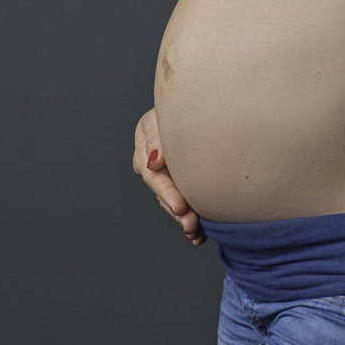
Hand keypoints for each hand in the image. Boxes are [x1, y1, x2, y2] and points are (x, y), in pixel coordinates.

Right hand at [133, 108, 203, 244]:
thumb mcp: (161, 118)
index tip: (179, 205)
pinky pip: (186, 205)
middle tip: (190, 224)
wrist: (195, 109)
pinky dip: (192, 220)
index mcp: (145, 155)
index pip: (154, 177)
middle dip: (177, 212)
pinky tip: (199, 235)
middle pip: (164, 196)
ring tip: (195, 233)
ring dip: (184, 220)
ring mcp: (169, 179)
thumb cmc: (176, 109)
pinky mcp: (183, 185)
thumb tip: (153, 162)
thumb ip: (156, 139)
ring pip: (174, 204)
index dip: (166, 193)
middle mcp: (155, 171)